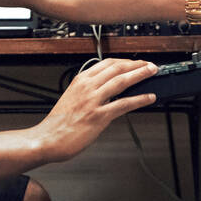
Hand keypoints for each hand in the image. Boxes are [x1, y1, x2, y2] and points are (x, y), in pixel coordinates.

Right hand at [37, 58, 158, 162]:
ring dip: (140, 75)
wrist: (47, 139)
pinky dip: (139, 99)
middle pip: (117, 68)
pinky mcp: (99, 116)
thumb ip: (88, 90)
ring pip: (122, 81)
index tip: (136, 62)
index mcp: (80, 80)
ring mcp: (93, 100)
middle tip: (150, 65)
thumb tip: (109, 90)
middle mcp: (87, 87)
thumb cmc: (58, 123)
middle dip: (137, 65)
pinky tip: (148, 97)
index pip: (107, 63)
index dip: (125, 61)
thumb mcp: (72, 97)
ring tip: (152, 73)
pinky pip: (123, 104)